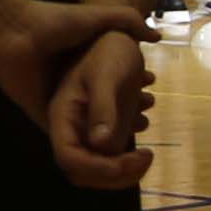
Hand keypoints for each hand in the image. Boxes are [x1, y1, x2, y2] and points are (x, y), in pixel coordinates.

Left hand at [0, 0, 147, 183]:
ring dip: (114, 133)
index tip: (150, 94)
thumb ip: (127, 20)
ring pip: (90, 130)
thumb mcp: (97, 18)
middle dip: (129, 114)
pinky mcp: (43, 118)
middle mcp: (72, 90)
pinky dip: (90, 148)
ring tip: (138, 125)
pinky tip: (113, 145)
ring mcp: (58, 106)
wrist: (16, 30)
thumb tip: (156, 37)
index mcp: (83, 70)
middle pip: (104, 112)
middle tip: (148, 113)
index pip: (113, 90)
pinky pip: (69, 142)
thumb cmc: (53, 22)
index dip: (133, 94)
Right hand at [42, 29, 153, 189]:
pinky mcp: (104, 128)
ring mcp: (88, 129)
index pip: (69, 158)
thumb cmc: (108, 50)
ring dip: (125, 168)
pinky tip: (144, 127)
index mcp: (62, 116)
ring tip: (148, 154)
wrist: (117, 37)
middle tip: (145, 158)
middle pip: (83, 170)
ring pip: (99, 167)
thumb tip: (102, 145)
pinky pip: (113, 155)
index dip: (97, 168)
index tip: (129, 162)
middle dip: (115, 174)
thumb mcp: (106, 76)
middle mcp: (71, 127)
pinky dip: (130, 156)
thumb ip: (104, 108)